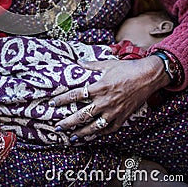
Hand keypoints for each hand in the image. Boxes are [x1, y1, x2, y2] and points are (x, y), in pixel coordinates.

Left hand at [51, 56, 169, 141]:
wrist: (148, 76)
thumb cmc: (127, 68)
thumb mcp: (108, 64)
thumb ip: (91, 65)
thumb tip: (79, 62)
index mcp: (100, 87)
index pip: (76, 95)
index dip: (63, 99)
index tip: (52, 103)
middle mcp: (105, 101)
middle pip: (82, 115)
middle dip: (68, 122)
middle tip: (57, 127)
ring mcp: (114, 111)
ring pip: (94, 126)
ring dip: (82, 133)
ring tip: (71, 137)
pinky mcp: (123, 117)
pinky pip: (109, 129)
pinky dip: (99, 134)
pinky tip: (91, 136)